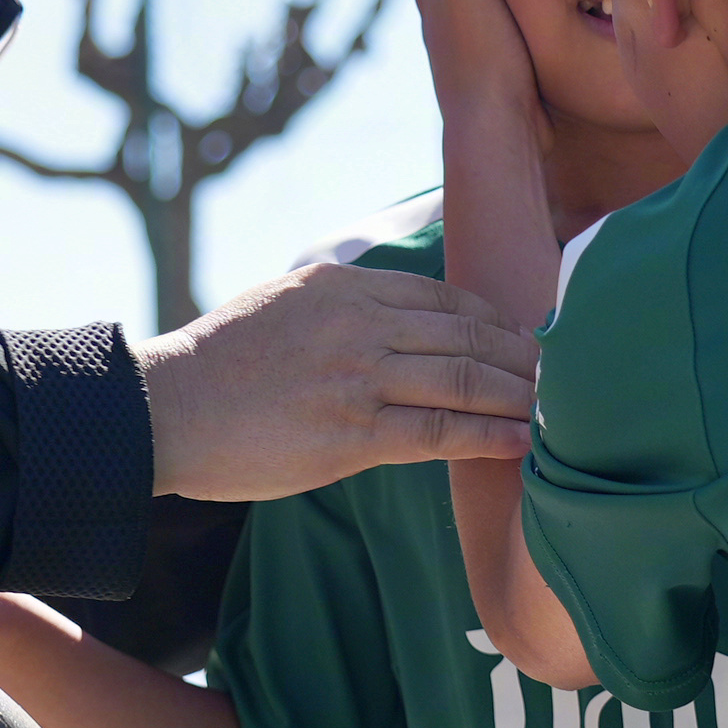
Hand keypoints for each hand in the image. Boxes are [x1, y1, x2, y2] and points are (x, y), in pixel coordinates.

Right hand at [139, 261, 535, 499]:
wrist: (164, 408)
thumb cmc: (217, 365)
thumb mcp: (281, 303)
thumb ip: (340, 306)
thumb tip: (394, 322)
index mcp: (343, 285)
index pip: (443, 298)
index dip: (494, 321)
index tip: (524, 338)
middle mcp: (358, 322)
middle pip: (467, 336)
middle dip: (521, 356)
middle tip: (563, 374)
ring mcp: (358, 377)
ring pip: (464, 380)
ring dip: (517, 395)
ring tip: (555, 408)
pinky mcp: (352, 433)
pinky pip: (439, 433)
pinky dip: (488, 436)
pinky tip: (520, 443)